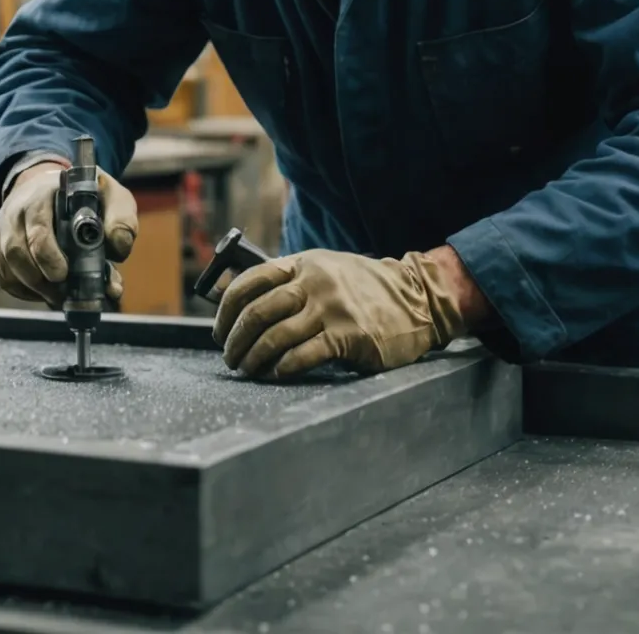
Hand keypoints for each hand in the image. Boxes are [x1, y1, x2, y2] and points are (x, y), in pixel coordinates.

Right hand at [0, 161, 135, 307]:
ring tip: (58, 295)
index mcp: (45, 192)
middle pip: (16, 250)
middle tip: (64, 291)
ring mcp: (3, 228)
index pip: (38, 225)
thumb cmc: (87, 197)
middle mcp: (17, 209)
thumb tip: (117, 251)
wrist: (55, 189)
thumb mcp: (113, 197)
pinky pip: (3, 276)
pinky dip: (23, 291)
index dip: (47, 253)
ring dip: (33, 287)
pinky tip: (43, 292)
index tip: (63, 273)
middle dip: (41, 277)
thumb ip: (122, 221)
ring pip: (7, 266)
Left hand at [212, 247, 472, 379]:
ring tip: (249, 370)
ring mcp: (333, 309)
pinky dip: (283, 369)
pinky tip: (277, 374)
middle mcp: (315, 283)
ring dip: (254, 359)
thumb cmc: (366, 289)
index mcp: (304, 264)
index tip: (220, 331)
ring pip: (276, 337)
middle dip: (235, 340)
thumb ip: (292, 282)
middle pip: (257, 312)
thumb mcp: (327, 270)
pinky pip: (303, 356)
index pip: (250, 282)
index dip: (226, 310)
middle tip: (230, 358)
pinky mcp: (350, 337)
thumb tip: (243, 306)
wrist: (419, 298)